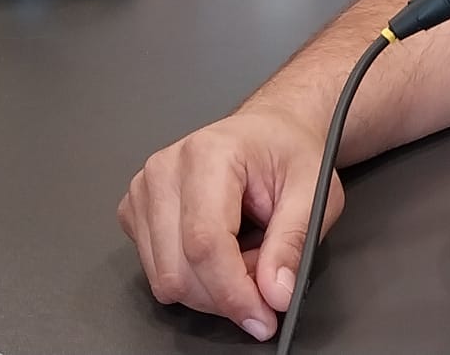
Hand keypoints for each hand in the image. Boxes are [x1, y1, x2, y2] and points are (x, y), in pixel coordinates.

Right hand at [118, 110, 344, 341]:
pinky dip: (195, 278)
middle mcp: (164, 170)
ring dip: (212, 287)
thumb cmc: (287, 152)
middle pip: (179, 269)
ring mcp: (143, 192)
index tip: (261, 318)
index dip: (233, 292)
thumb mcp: (315, 191)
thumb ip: (294, 242)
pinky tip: (222, 251)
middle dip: (227, 293)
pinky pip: (158, 272)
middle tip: (267, 276)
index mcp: (208, 155)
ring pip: (166, 279)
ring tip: (247, 253)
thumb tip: (275, 293)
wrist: (267, 132)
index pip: (206, 243)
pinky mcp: (135, 213)